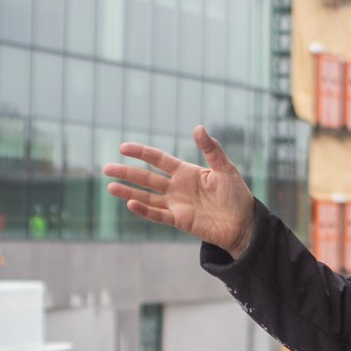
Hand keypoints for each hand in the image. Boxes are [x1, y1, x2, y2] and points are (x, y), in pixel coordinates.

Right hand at [103, 125, 255, 258]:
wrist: (244, 223)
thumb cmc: (237, 194)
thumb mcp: (225, 169)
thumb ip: (211, 150)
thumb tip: (198, 127)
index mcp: (187, 172)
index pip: (158, 160)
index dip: (141, 153)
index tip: (123, 147)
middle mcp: (177, 187)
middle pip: (147, 177)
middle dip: (127, 172)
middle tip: (106, 168)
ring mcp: (176, 204)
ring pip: (147, 196)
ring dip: (128, 192)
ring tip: (110, 186)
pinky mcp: (179, 220)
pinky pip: (158, 215)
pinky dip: (144, 210)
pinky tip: (130, 203)